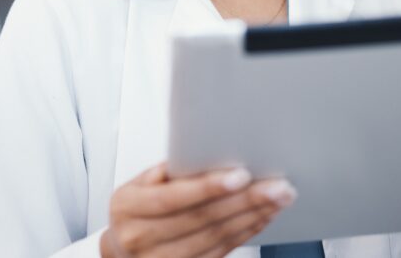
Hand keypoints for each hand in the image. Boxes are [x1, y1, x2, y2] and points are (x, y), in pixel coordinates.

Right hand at [100, 163, 294, 257]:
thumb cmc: (135, 208)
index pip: (174, 197)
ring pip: (217, 237)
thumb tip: (207, 152)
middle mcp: (142, 239)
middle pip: (202, 219)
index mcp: (128, 208)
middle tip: (277, 186)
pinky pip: (222, 251)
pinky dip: (246, 231)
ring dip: (252, 216)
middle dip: (245, 201)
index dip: (209, 187)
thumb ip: (169, 171)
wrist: (122, 251)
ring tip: (278, 198)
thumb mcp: (139, 182)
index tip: (241, 175)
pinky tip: (263, 216)